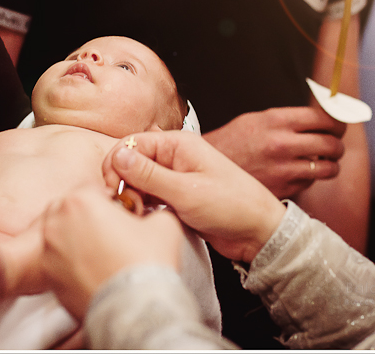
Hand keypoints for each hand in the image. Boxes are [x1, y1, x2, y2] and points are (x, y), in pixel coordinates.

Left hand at [41, 186, 182, 320]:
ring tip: (103, 253)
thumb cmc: (147, 263)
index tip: (123, 214)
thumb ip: (151, 210)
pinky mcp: (49, 279)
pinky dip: (72, 264)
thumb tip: (150, 214)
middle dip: (89, 218)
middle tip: (112, 233)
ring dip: (77, 239)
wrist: (136, 310)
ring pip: (61, 236)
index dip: (112, 202)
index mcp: (80, 200)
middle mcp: (56, 223)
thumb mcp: (163, 222)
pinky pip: (58, 262)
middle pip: (71, 210)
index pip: (93, 190)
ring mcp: (48, 252)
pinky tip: (94, 272)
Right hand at [102, 131, 286, 263]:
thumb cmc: (232, 206)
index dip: (117, 164)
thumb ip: (149, 174)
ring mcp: (174, 176)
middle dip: (123, 183)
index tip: (115, 190)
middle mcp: (173, 156)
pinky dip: (143, 206)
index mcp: (177, 144)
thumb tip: (118, 156)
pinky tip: (148, 217)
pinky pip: (148, 195)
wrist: (259, 232)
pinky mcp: (175, 195)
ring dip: (133, 197)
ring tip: (141, 214)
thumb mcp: (186, 191)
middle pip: (130, 161)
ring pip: (137, 181)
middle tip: (129, 206)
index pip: (130, 143)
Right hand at [203, 107, 345, 197]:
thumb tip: (321, 117)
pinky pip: (311, 182)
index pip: (324, 119)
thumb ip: (288, 119)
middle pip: (332, 143)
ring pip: (328, 167)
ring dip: (331, 164)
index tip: (339, 124)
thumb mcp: (256, 120)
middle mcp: (283, 144)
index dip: (338, 121)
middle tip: (334, 144)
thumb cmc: (231, 142)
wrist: (206, 169)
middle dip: (337, 144)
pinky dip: (310, 178)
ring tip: (324, 161)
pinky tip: (299, 172)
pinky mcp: (283, 189)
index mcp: (276, 121)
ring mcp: (284, 169)